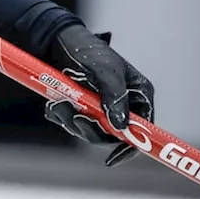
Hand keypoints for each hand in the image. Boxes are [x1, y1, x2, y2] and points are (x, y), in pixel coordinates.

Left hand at [43, 23, 154, 166]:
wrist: (54, 40)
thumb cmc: (86, 50)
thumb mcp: (104, 70)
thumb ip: (114, 97)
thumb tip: (121, 126)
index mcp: (138, 94)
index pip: (145, 128)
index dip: (133, 146)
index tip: (113, 157)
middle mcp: (123, 103)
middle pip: (114, 134)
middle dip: (92, 130)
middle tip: (75, 118)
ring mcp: (101, 106)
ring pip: (91, 130)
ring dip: (73, 122)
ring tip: (59, 104)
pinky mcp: (82, 107)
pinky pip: (74, 123)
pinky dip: (63, 117)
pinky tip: (55, 104)